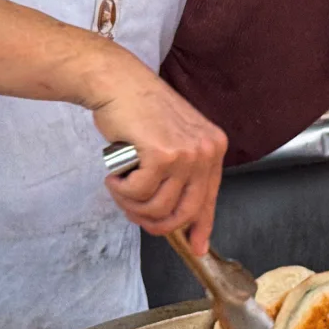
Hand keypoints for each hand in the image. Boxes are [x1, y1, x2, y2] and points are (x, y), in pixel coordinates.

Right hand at [88, 47, 227, 253]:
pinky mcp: (163, 155)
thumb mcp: (173, 141)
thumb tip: (182, 219)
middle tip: (135, 214)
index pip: (210, 199)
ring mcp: (187, 153)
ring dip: (132, 204)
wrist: (118, 83)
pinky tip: (116, 173)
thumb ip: (181, 176)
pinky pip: (139, 194)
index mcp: (213, 148)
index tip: (196, 246)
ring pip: (158, 207)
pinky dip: (121, 190)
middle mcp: (206, 152)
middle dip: (156, 223)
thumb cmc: (139, 111)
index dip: (201, 227)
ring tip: (121, 185)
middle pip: (184, 212)